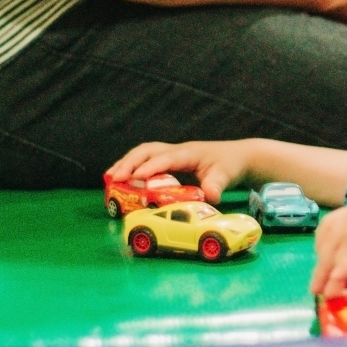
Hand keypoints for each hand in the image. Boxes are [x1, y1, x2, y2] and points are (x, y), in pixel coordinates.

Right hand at [107, 138, 254, 202]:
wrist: (237, 156)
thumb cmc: (230, 165)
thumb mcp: (226, 176)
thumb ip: (216, 185)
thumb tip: (210, 196)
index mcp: (189, 153)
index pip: (166, 158)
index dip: (151, 167)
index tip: (136, 177)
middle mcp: (177, 150)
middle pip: (148, 150)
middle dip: (129, 163)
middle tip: (114, 179)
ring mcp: (172, 153)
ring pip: (144, 153)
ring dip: (126, 163)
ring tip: (110, 177)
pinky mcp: (170, 160)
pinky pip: (147, 159)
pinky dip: (132, 166)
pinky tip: (121, 177)